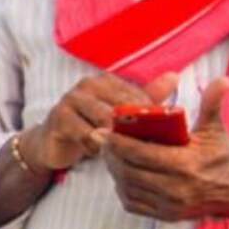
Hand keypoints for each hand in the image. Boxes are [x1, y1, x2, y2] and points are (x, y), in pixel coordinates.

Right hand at [22, 72, 175, 173]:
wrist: (53, 142)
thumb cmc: (92, 126)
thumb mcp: (121, 113)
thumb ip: (146, 97)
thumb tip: (174, 76)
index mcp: (107, 81)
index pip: (136, 97)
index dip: (148, 117)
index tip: (158, 134)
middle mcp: (88, 85)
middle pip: (121, 108)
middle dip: (133, 130)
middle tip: (141, 146)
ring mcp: (71, 99)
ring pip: (104, 122)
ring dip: (114, 140)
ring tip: (118, 150)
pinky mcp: (59, 118)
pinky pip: (86, 135)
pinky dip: (95, 147)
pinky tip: (95, 152)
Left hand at [99, 76, 228, 227]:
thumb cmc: (223, 154)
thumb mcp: (216, 128)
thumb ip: (213, 103)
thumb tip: (222, 80)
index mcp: (185, 165)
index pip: (140, 153)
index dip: (118, 142)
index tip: (105, 130)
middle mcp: (176, 189)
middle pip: (128, 171)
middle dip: (111, 154)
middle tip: (102, 139)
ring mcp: (170, 205)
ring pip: (127, 187)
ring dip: (114, 170)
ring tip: (110, 154)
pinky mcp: (166, 215)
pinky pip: (133, 203)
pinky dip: (123, 187)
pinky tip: (122, 173)